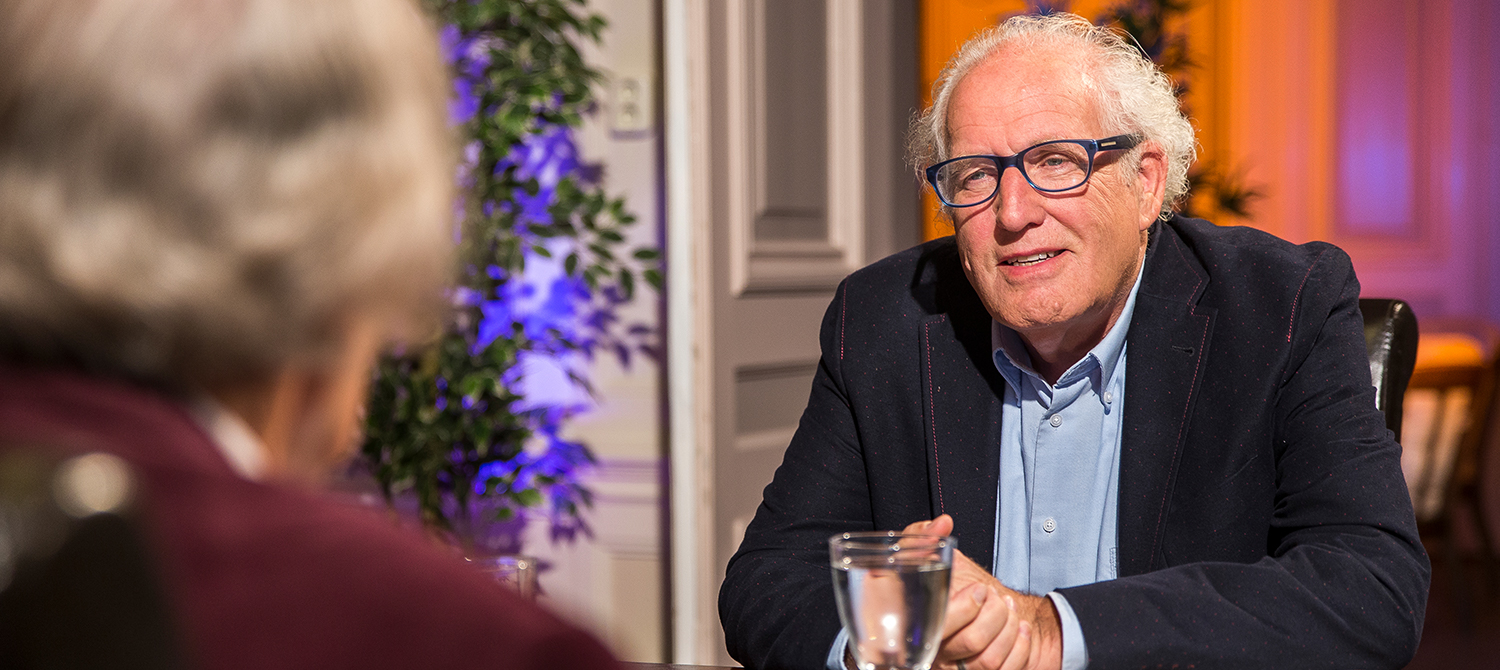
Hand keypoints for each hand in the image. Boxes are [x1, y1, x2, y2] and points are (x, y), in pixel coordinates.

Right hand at [901, 516, 1062, 669]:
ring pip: (987, 661)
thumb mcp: (923, 558)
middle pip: (970, 643)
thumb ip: (923, 537)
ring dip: (1008, 629)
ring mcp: (959, 668)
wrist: (971, 613)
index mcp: (915, 627)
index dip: (965, 608)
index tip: (980, 589)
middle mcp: (936, 654)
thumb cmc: (944, 587)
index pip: (940, 627)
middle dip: (993, 615)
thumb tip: (941, 523)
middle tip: (995, 596)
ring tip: (1009, 608)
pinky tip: (1021, 628)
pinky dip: (1020, 647)